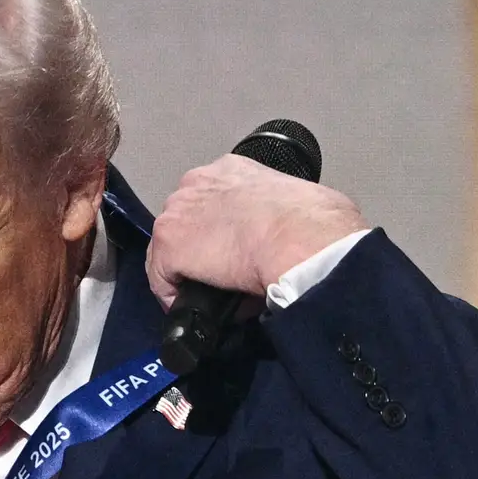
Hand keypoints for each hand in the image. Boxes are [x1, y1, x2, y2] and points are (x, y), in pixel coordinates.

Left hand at [147, 153, 370, 304]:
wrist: (300, 239)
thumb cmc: (315, 222)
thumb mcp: (301, 206)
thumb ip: (284, 218)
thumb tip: (286, 247)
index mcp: (233, 169)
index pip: (212, 200)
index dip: (219, 230)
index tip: (232, 252)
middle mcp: (199, 182)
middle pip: (186, 221)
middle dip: (199, 248)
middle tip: (219, 276)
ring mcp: (179, 212)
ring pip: (169, 248)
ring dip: (186, 272)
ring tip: (206, 295)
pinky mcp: (170, 245)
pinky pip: (162, 278)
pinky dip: (174, 296)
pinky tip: (192, 309)